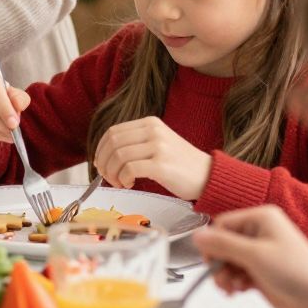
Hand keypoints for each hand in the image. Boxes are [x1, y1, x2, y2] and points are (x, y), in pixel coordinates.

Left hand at [91, 115, 213, 198]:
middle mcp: (153, 131)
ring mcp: (158, 147)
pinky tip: (129, 184)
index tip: (99, 163)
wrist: (208, 175)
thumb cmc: (181, 164)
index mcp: (150, 123)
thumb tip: (106, 156)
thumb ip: (136, 143)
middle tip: (106, 176)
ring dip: (112, 173)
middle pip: (113, 143)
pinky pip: (129, 169)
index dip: (101, 149)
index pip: (113, 132)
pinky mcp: (161, 165)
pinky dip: (123, 179)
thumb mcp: (158, 144)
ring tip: (119, 182)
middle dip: (103, 162)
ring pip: (119, 156)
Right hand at [193, 205, 307, 307]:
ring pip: (229, 260)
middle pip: (224, 243)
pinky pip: (238, 273)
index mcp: (261, 218)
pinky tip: (240, 291)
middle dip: (220, 262)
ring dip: (226, 275)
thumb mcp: (254, 255)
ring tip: (232, 288)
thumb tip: (196, 235)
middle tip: (222, 279)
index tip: (211, 262)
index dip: (213, 243)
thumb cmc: (297, 273)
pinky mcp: (262, 271)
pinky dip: (235, 282)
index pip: (223, 224)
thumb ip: (223, 244)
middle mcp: (261, 232)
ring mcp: (262, 253)